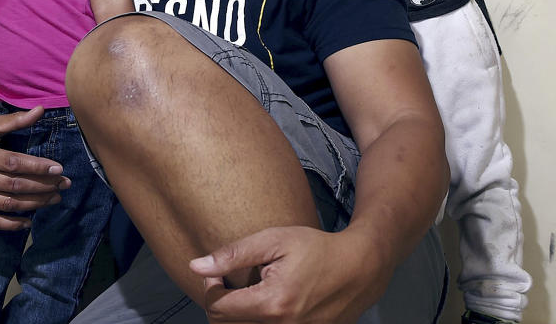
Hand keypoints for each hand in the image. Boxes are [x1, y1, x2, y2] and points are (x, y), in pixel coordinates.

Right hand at [0, 106, 70, 229]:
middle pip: (13, 185)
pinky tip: (28, 222)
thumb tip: (40, 110)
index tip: (59, 168)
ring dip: (34, 204)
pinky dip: (10, 224)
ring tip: (54, 199)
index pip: (13, 163)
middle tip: (64, 184)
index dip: (38, 167)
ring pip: (6, 204)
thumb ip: (13, 120)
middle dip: (43, 186)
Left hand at [189, 226, 391, 323]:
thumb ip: (234, 254)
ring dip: (238, 315)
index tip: (218, 274)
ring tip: (247, 293)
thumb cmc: (316, 249)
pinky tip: (265, 303)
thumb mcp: (274, 240)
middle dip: (221, 305)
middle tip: (229, 283)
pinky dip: (259, 320)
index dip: (211, 288)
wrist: (358, 268)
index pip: (218, 309)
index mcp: (272, 304)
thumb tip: (196, 267)